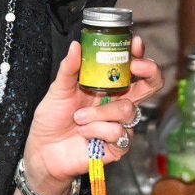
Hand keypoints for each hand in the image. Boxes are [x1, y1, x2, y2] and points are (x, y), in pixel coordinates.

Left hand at [20, 41, 163, 194]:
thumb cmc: (52, 120)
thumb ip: (69, 68)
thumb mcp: (58, 90)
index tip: (134, 44)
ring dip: (99, 113)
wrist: (44, 151)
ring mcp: (121, 124)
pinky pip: (117, 132)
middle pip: (150, 85)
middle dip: (149, 72)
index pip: (132, 68)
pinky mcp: (119, 145)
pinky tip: (84, 134)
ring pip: (127, 109)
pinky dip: (96, 131)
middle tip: (135, 66)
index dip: (138, 54)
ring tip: (79, 118)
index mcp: (108, 87)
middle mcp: (118, 103)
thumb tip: (76, 45)